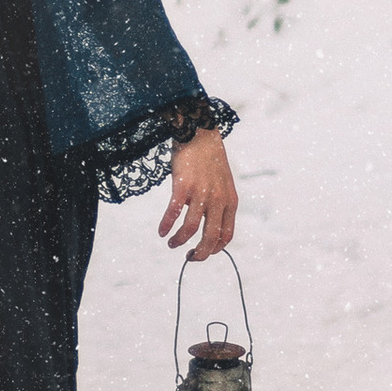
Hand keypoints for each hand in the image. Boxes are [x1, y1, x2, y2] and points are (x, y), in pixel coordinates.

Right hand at [159, 128, 237, 262]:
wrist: (199, 133)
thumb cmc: (209, 159)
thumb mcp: (222, 184)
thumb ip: (219, 203)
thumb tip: (207, 224)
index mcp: (230, 202)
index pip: (226, 236)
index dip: (214, 249)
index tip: (202, 252)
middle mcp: (217, 200)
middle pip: (210, 238)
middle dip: (199, 254)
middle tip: (188, 257)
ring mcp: (201, 193)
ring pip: (190, 229)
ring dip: (179, 241)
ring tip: (171, 244)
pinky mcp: (183, 186)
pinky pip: (174, 213)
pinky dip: (166, 225)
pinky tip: (161, 231)